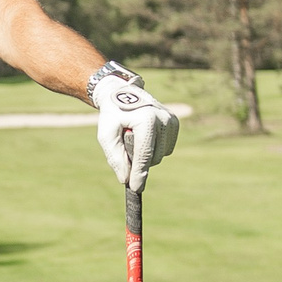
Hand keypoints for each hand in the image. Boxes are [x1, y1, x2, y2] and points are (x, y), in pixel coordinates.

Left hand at [92, 76, 179, 191]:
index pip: (144, 154)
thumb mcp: (106, 135)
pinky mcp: (175, 123)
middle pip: (153, 158)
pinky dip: (154, 148)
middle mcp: (163, 119)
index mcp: (146, 120)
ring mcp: (172, 120)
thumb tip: (126, 179)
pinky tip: (144, 136)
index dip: (139, 174)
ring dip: (145, 154)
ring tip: (134, 136)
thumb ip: (115, 157)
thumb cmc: (112, 115)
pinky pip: (166, 149)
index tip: (136, 189)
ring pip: (161, 155)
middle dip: (137, 160)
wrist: (122, 93)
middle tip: (124, 144)